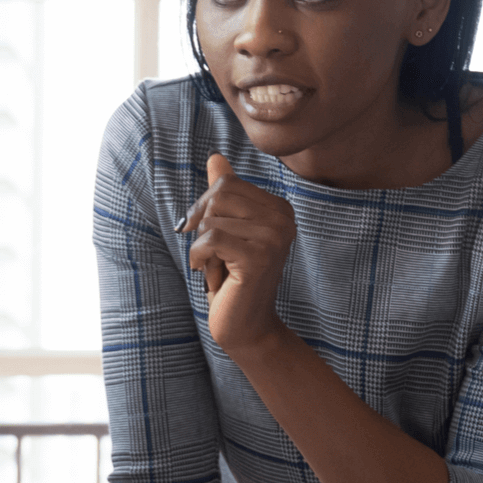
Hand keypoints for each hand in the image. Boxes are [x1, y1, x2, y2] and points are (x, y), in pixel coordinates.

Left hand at [182, 153, 295, 355]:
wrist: (245, 325)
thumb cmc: (232, 278)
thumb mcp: (225, 231)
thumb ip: (224, 194)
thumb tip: (215, 157)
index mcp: (279, 208)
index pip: (227, 184)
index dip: (205, 209)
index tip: (209, 236)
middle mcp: (283, 219)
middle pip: (218, 196)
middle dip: (203, 227)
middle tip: (215, 255)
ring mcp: (274, 237)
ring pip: (210, 219)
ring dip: (202, 248)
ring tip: (220, 268)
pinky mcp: (258, 257)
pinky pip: (209, 239)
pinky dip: (199, 258)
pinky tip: (213, 275)